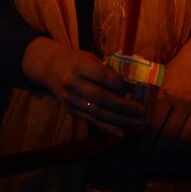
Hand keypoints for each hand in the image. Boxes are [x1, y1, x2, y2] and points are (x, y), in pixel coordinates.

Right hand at [21, 38, 145, 135]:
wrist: (50, 68)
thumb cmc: (76, 61)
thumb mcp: (90, 58)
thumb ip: (107, 71)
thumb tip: (131, 85)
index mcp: (79, 66)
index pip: (102, 76)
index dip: (120, 83)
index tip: (135, 88)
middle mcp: (72, 84)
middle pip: (101, 98)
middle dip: (123, 106)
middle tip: (140, 110)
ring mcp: (70, 100)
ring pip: (97, 113)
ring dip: (119, 120)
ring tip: (136, 123)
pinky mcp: (71, 111)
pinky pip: (92, 121)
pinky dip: (108, 128)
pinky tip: (122, 133)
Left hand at [147, 47, 190, 150]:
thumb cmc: (176, 68)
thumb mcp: (157, 79)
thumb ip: (146, 98)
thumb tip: (135, 119)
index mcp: (165, 94)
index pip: (153, 126)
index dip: (147, 141)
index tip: (144, 148)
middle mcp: (182, 102)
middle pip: (169, 136)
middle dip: (159, 150)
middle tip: (154, 154)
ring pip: (186, 138)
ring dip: (175, 150)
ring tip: (167, 153)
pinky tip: (186, 146)